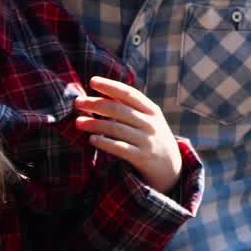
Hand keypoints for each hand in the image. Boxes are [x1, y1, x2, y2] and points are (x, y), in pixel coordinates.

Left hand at [75, 76, 182, 193]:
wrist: (172, 168)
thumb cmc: (153, 139)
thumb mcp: (149, 121)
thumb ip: (131, 108)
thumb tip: (103, 92)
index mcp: (152, 110)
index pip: (129, 94)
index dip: (110, 86)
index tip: (92, 81)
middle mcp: (150, 123)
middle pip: (119, 110)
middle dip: (96, 104)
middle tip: (78, 102)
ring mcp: (147, 141)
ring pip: (116, 128)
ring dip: (95, 124)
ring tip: (78, 123)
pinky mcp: (142, 157)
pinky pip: (120, 148)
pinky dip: (104, 143)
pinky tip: (92, 140)